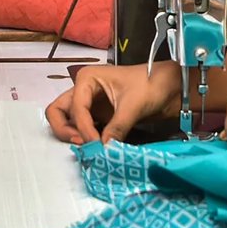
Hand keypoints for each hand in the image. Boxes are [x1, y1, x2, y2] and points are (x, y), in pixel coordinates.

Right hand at [45, 63, 179, 144]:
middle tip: (81, 143)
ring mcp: (88, 104)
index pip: (76, 108)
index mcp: (87, 78)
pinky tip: (96, 146)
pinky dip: (83, 138)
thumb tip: (104, 149)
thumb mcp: (134, 106)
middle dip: (64, 129)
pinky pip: (81, 128)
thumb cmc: (151, 85)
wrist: (169, 87)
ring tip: (88, 146)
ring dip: (71, 134)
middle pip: (57, 111)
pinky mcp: (96, 116)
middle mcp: (82, 90)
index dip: (83, 128)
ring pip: (65, 120)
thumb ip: (117, 127)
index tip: (96, 144)